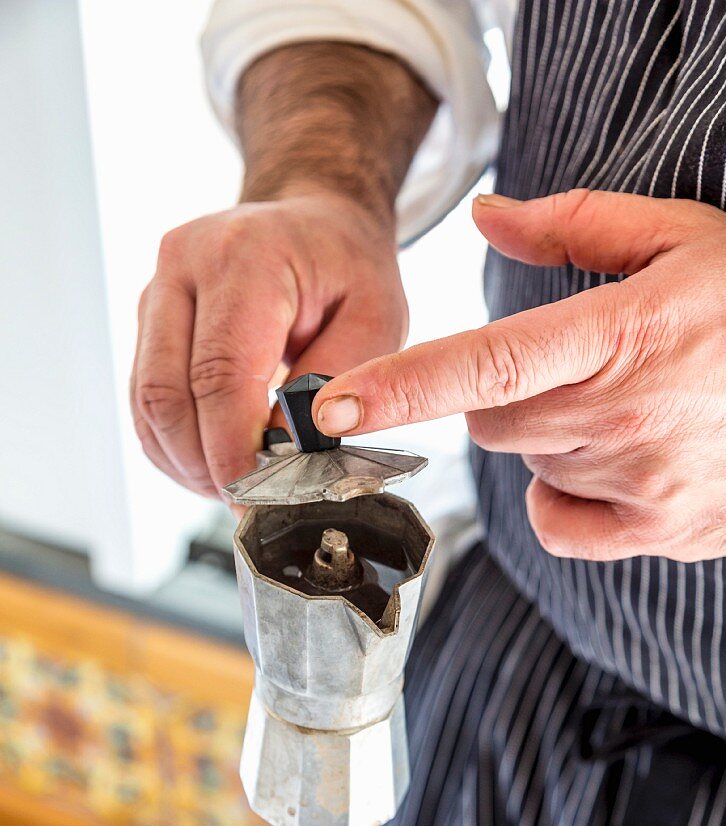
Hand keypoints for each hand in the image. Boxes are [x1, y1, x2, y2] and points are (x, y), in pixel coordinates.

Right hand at [131, 190, 405, 496]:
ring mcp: (158, 291)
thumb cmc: (347, 266)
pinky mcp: (150, 320)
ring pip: (147, 403)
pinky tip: (215, 461)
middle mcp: (185, 265)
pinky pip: (146, 398)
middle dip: (206, 463)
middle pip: (168, 393)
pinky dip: (176, 444)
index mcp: (246, 255)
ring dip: (187, 460)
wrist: (314, 222)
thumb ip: (341, 381)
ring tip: (236, 484)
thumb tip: (293, 449)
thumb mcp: (377, 317)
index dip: (233, 448)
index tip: (258, 495)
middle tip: (248, 500)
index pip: (220, 372)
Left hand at [313, 189, 725, 561]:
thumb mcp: (681, 237)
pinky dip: (563, 496)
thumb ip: (576, 225)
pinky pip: (559, 525)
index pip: (487, 364)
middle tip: (570, 369)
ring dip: (547, 439)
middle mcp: (624, 416)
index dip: (402, 386)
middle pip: (492, 423)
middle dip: (505, 397)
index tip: (335, 406)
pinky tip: (609, 464)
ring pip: (529, 465)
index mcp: (621, 334)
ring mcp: (642, 482)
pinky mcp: (659, 530)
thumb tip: (487, 220)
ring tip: (619, 407)